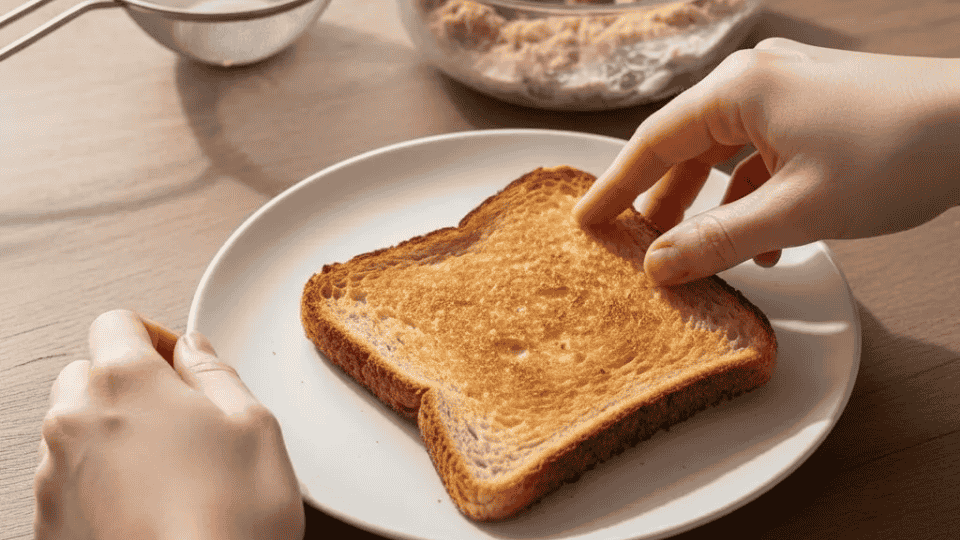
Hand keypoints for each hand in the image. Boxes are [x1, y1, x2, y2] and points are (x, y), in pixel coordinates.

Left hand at [33, 310, 304, 539]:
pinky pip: (67, 481)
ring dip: (111, 437)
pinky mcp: (47, 524)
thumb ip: (216, 372)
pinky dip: (98, 484)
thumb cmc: (233, 518)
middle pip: (87, 375)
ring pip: (74, 431)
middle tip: (178, 422)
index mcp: (126, 381)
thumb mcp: (254, 425)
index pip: (117, 323)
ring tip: (166, 475)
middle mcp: (74, 420)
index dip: (153, 339)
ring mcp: (53, 476)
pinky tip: (145, 509)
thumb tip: (195, 350)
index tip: (179, 367)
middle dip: (127, 388)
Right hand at [573, 38, 959, 284]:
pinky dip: (754, 196)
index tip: (587, 220)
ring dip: (712, 205)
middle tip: (636, 243)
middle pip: (687, 145)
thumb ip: (717, 240)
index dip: (616, 186)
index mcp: (738, 89)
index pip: (653, 141)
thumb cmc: (895, 153)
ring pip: (727, 153)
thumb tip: (658, 266)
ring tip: (697, 251)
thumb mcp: (795, 211)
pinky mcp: (817, 108)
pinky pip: (764, 155)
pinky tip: (762, 242)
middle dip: (664, 200)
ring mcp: (790, 90)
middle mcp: (757, 80)